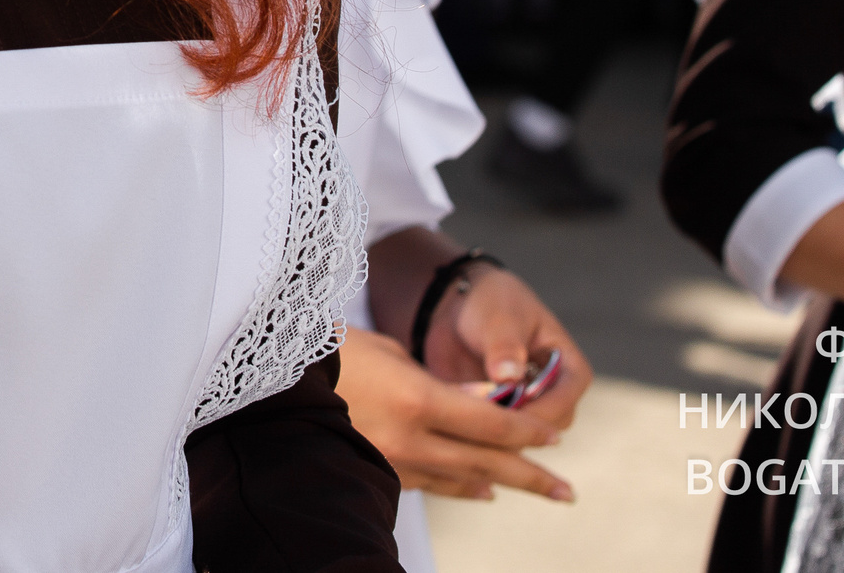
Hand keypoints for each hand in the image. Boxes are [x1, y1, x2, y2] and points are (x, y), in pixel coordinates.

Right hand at [337, 328, 573, 501]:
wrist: (277, 384)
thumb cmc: (335, 352)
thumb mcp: (393, 354)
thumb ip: (444, 383)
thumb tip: (488, 400)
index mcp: (418, 400)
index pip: (491, 423)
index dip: (528, 432)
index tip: (556, 437)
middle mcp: (410, 439)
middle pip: (486, 462)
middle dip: (531, 475)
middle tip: (566, 491)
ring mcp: (392, 463)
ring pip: (461, 480)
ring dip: (499, 483)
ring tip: (533, 488)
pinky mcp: (377, 474)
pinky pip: (431, 485)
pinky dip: (461, 487)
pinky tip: (481, 490)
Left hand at [420, 264, 595, 434]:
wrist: (456, 308)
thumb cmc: (490, 303)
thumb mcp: (500, 316)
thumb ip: (505, 345)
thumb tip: (509, 376)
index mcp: (569, 368)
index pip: (565, 402)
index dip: (538, 413)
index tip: (505, 414)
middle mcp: (553, 396)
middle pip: (543, 430)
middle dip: (511, 429)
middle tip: (475, 419)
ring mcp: (526, 411)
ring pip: (515, 440)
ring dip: (489, 434)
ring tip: (459, 415)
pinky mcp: (498, 420)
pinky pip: (490, 440)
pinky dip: (472, 433)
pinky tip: (449, 419)